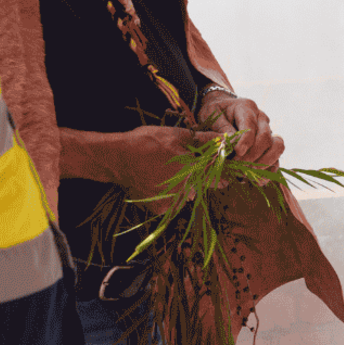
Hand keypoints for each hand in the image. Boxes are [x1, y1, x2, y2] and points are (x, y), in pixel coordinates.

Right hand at [65, 126, 213, 202]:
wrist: (118, 157)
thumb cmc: (148, 142)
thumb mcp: (178, 135)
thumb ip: (204, 140)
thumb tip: (225, 139)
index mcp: (193, 172)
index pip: (216, 178)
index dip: (221, 176)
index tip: (225, 177)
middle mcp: (185, 190)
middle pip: (199, 187)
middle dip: (195, 178)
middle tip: (180, 167)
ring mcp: (171, 202)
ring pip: (184, 195)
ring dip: (181, 186)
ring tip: (164, 171)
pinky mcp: (158, 209)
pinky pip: (170, 203)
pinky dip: (166, 194)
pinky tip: (156, 180)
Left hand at [198, 91, 283, 166]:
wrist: (221, 111)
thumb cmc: (214, 112)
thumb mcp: (212, 115)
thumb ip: (221, 128)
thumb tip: (230, 144)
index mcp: (247, 108)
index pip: (251, 125)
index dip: (246, 141)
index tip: (237, 153)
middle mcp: (261, 119)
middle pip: (266, 137)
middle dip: (253, 155)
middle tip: (238, 166)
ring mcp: (268, 131)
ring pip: (278, 146)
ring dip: (264, 162)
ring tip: (248, 173)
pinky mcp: (269, 145)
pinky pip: (277, 158)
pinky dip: (269, 170)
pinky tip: (257, 180)